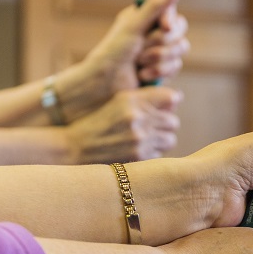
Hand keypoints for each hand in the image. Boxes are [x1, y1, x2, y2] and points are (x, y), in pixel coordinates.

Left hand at [58, 0, 189, 122]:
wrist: (103, 84)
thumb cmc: (113, 52)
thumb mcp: (133, 26)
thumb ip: (155, 7)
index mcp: (145, 17)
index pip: (172, 14)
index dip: (171, 21)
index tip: (164, 28)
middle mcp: (153, 32)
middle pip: (179, 33)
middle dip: (162, 44)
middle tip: (140, 52)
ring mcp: (159, 51)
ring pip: (179, 51)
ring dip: (160, 60)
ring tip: (139, 64)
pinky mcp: (162, 69)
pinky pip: (175, 67)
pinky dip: (160, 72)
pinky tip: (143, 76)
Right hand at [65, 86, 181, 164]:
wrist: (76, 147)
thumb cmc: (100, 123)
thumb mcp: (118, 103)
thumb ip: (144, 99)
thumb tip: (176, 101)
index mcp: (131, 99)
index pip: (170, 97)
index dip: (170, 103)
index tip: (166, 107)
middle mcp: (137, 117)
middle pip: (172, 121)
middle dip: (165, 125)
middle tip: (153, 128)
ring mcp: (138, 138)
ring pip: (170, 139)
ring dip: (161, 140)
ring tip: (146, 140)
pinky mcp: (138, 157)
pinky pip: (159, 154)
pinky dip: (151, 153)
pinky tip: (136, 151)